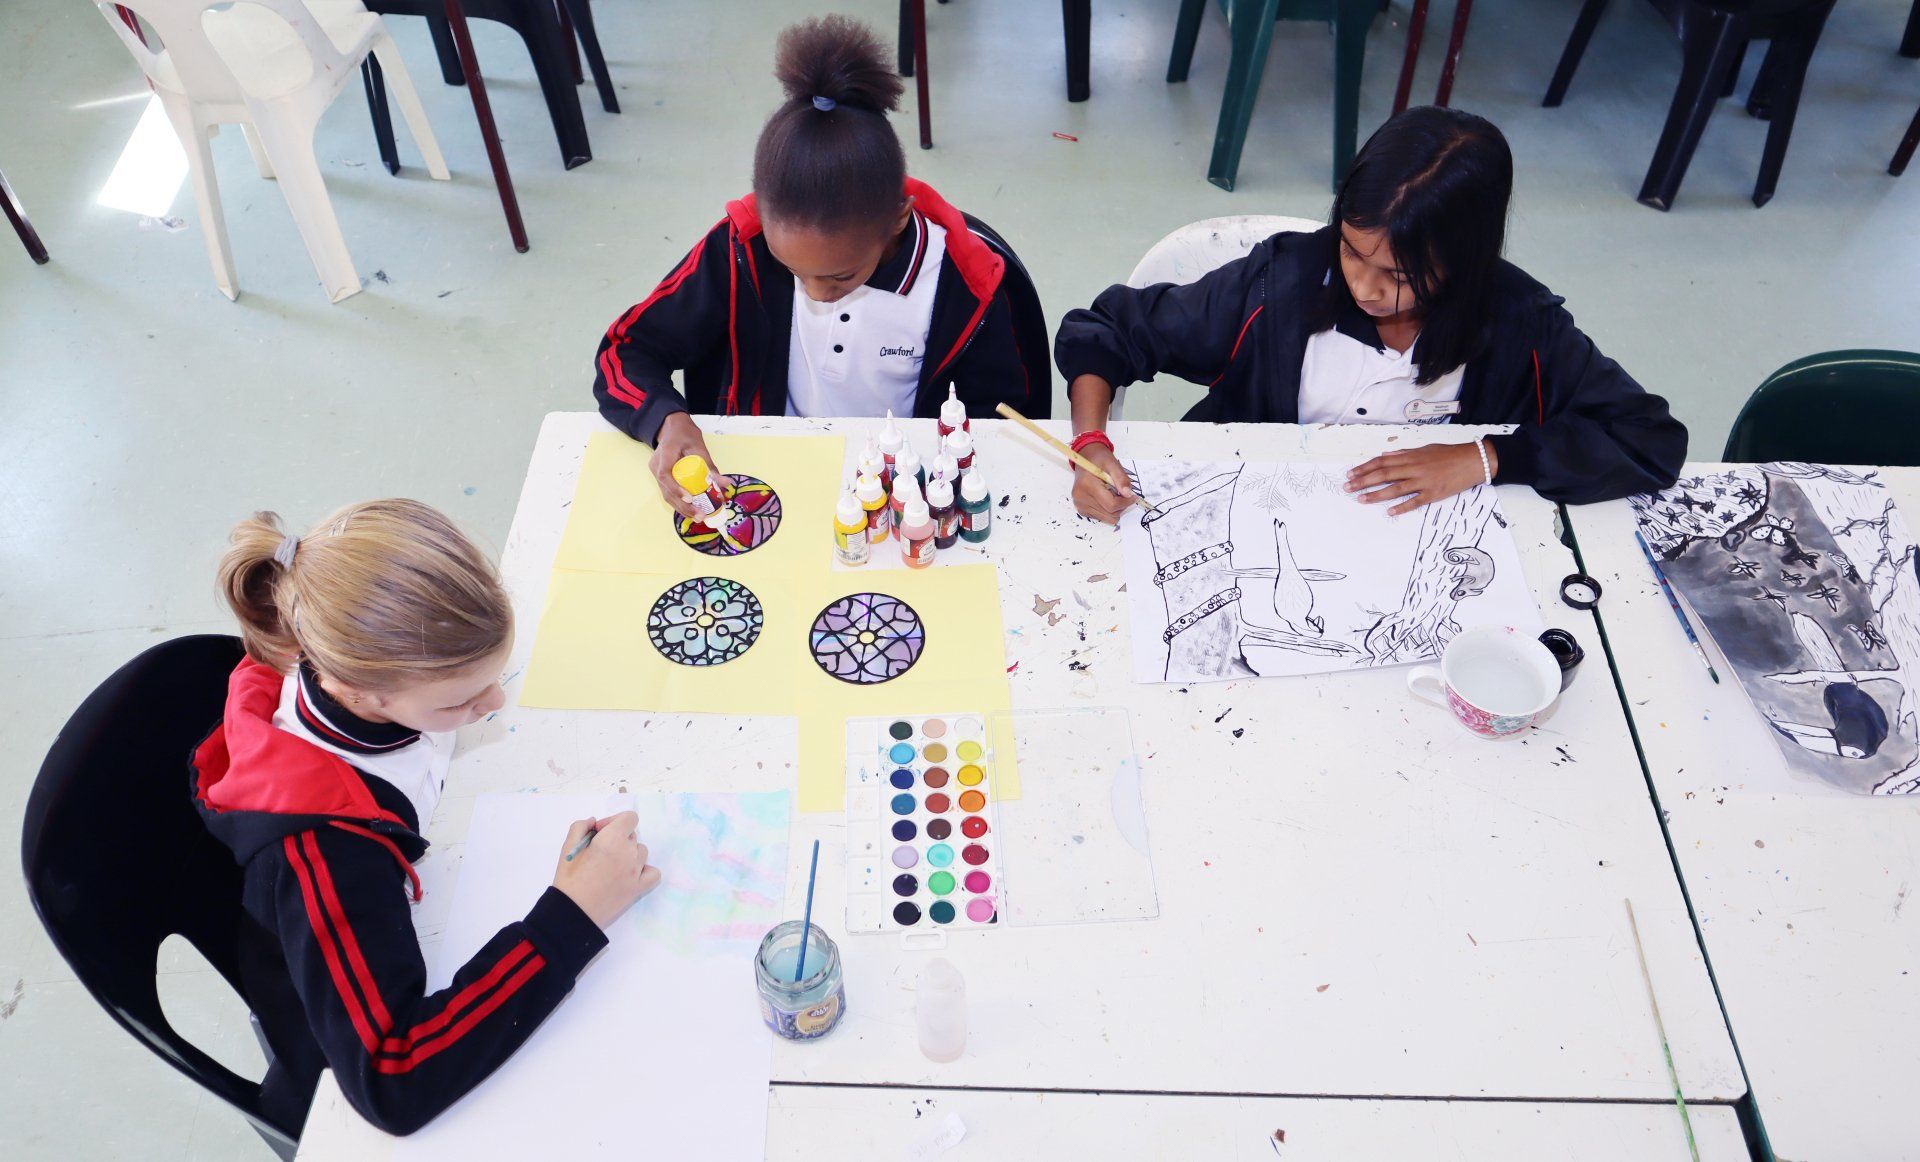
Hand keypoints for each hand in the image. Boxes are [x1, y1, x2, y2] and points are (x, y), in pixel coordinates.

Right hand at [552, 811, 661, 929]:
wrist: (573, 912)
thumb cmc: (569, 879)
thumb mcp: (568, 847)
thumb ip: (581, 827)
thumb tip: (595, 821)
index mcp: (612, 839)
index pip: (630, 818)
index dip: (614, 821)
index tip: (600, 833)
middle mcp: (629, 852)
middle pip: (632, 836)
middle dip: (617, 839)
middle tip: (600, 853)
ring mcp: (637, 871)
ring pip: (641, 852)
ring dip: (629, 854)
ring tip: (611, 866)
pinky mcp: (640, 888)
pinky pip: (653, 872)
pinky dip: (645, 870)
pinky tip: (630, 874)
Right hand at [649, 412, 718, 519]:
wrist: (672, 428)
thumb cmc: (685, 434)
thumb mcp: (699, 446)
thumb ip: (709, 465)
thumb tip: (725, 483)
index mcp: (665, 454)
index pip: (666, 475)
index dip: (676, 489)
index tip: (690, 499)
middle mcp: (656, 466)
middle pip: (666, 490)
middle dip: (683, 506)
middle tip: (700, 515)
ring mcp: (656, 472)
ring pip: (666, 495)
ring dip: (682, 508)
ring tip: (698, 517)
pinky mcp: (661, 478)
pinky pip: (669, 492)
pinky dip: (680, 503)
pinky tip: (692, 511)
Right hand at [1071, 443, 1135, 525]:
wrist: (1086, 458)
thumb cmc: (1099, 459)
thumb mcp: (1113, 464)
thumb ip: (1122, 479)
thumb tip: (1128, 494)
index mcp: (1087, 485)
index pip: (1111, 505)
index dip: (1126, 502)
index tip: (1133, 496)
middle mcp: (1080, 497)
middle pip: (1109, 514)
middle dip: (1122, 506)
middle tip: (1124, 494)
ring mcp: (1080, 505)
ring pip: (1106, 518)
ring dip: (1115, 509)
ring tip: (1114, 494)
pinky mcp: (1081, 509)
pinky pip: (1101, 517)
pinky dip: (1108, 510)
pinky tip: (1106, 498)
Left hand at [1344, 441, 1495, 515]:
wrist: (1473, 460)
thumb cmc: (1448, 454)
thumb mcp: (1424, 449)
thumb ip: (1404, 454)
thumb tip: (1385, 456)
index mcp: (1411, 457)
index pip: (1382, 463)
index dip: (1364, 468)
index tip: (1351, 474)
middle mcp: (1414, 469)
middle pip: (1384, 475)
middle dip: (1363, 481)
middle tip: (1348, 487)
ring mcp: (1423, 482)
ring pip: (1395, 489)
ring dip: (1376, 495)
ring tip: (1361, 499)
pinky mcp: (1433, 494)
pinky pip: (1415, 501)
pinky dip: (1402, 506)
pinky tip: (1389, 512)